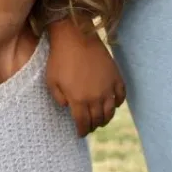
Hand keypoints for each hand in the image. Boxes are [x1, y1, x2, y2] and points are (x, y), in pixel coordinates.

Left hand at [45, 17, 126, 137]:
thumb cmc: (59, 59)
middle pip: (97, 120)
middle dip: (92, 126)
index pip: (83, 123)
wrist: (75, 37)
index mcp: (78, 100)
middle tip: (89, 126)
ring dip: (105, 118)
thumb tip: (68, 107)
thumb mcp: (51, 81)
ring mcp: (108, 88)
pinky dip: (118, 103)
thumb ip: (58, 98)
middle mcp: (95, 97)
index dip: (82, 131)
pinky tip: (113, 104)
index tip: (80, 133)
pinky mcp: (116, 77)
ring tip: (101, 119)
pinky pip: (121, 96)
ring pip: (110, 112)